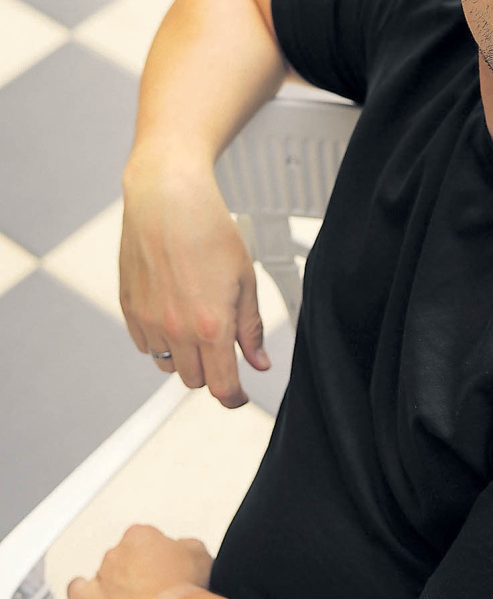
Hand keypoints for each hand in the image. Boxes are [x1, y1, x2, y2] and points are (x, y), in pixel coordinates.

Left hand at [68, 524, 212, 598]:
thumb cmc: (184, 593)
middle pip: (123, 559)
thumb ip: (185, 546)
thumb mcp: (200, 555)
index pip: (144, 541)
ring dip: (115, 590)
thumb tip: (180, 550)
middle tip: (153, 594)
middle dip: (136, 574)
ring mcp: (98, 579)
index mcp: (140, 536)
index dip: (157, 559)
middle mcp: (116, 553)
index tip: (165, 574)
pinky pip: (77, 593)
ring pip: (103, 579)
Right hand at [120, 157, 269, 407]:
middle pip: (195, 380)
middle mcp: (176, 330)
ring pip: (168, 365)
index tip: (239, 397)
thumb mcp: (245, 280)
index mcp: (211, 326)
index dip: (234, 398)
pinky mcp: (128, 309)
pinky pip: (146, 345)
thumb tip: (259, 362)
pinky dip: (161, 340)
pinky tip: (174, 312)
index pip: (222, 386)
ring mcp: (148, 321)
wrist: (167, 200)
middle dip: (212, 370)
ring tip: (198, 322)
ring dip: (185, 356)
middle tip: (223, 345)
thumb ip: (251, 328)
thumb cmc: (210, 231)